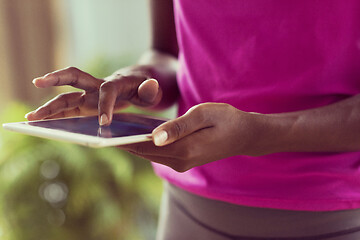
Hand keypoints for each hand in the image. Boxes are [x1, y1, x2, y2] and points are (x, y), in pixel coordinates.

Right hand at [25, 66, 161, 124]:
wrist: (140, 80)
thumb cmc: (146, 86)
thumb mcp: (153, 89)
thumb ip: (151, 90)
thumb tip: (151, 85)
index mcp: (116, 82)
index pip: (107, 91)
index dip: (105, 105)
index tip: (104, 122)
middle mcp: (98, 86)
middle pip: (75, 78)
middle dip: (57, 79)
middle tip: (37, 82)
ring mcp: (90, 95)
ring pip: (66, 97)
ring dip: (49, 106)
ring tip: (30, 118)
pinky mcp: (86, 104)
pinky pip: (68, 109)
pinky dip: (55, 116)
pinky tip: (42, 124)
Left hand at [119, 103, 262, 171]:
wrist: (244, 135)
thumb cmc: (225, 119)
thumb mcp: (203, 115)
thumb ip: (179, 126)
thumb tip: (154, 136)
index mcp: (184, 149)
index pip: (146, 145)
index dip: (124, 138)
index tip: (106, 129)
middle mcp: (181, 161)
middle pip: (144, 151)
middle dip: (125, 140)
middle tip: (106, 126)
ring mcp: (182, 163)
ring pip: (150, 153)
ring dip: (135, 142)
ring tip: (118, 128)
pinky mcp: (184, 160)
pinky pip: (159, 153)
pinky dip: (147, 144)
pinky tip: (139, 132)